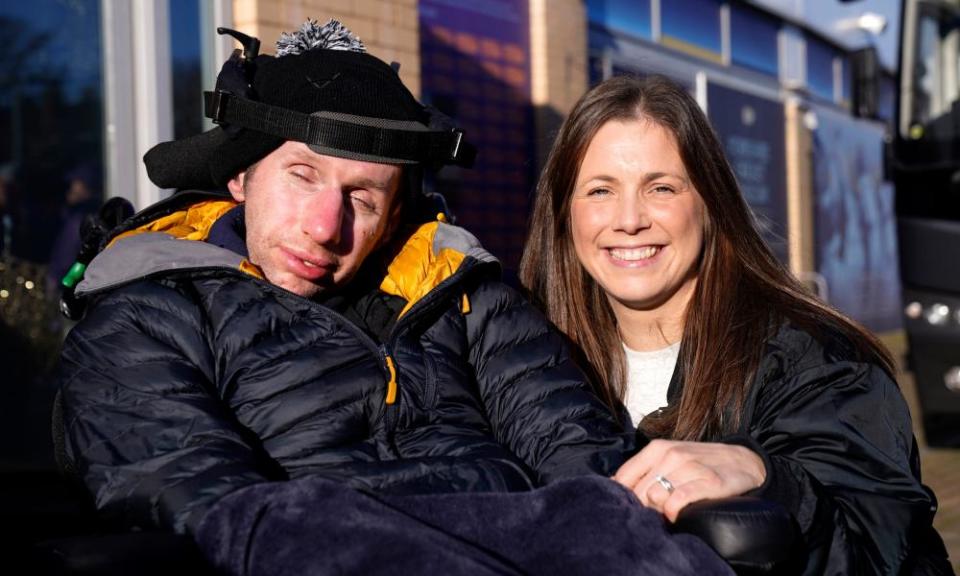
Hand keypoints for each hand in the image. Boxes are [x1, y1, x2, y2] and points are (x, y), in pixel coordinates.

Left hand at [612, 439, 765, 521]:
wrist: (744, 462)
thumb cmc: (701, 464)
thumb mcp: (670, 460)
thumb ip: (643, 471)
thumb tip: (614, 485)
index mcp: (657, 448)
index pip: (623, 477)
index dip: (625, 496)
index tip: (635, 505)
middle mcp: (672, 455)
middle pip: (638, 491)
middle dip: (643, 507)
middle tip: (656, 511)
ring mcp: (691, 467)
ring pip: (656, 496)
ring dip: (660, 510)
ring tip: (669, 511)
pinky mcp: (709, 482)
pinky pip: (678, 500)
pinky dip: (673, 512)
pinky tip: (677, 515)